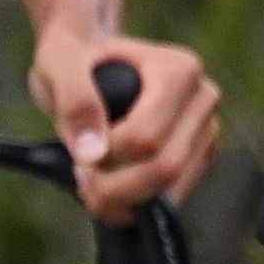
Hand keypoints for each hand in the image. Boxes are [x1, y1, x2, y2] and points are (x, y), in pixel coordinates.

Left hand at [37, 24, 219, 215]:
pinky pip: (174, 197)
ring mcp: (206, 130)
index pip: (145, 138)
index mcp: (179, 70)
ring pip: (172, 189)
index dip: (105, 157)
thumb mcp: (58, 64)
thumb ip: (75, 100)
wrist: (89, 64)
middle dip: (115, 186)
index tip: (77, 154)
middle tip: (81, 180)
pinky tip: (110, 191)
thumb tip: (92, 154)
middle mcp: (202, 98)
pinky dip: (137, 204)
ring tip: (91, 184)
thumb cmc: (74, 59)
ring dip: (124, 199)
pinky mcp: (200, 156)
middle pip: (164, 167)